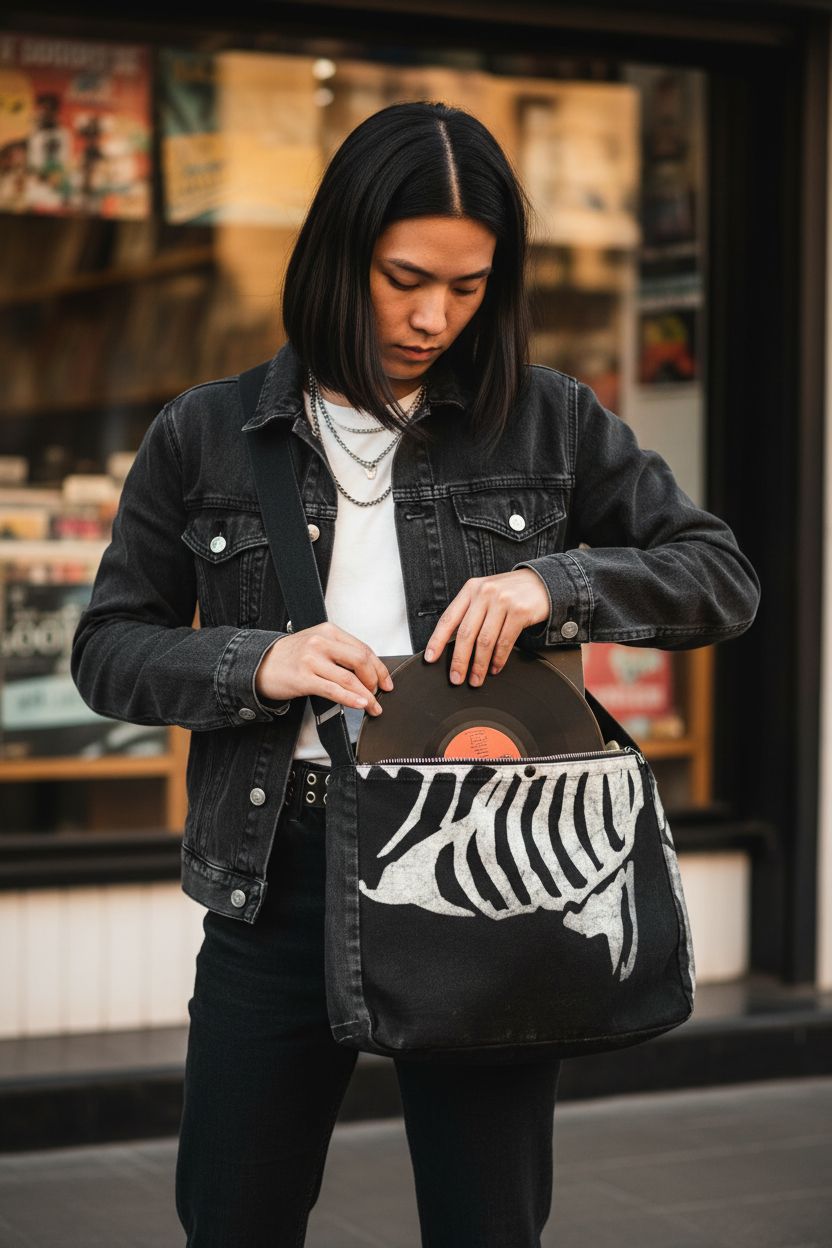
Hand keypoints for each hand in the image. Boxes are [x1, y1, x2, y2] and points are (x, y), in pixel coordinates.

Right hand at [255, 621, 393, 714]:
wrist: (261, 664)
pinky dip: (351, 699)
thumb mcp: (317, 645)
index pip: (363, 648)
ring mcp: (311, 660)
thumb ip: (340, 652)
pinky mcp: (304, 678)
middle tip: (379, 693)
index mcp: (329, 631)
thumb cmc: (291, 657)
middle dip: (375, 680)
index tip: (386, 681)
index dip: (379, 668)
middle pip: (360, 660)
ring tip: (373, 706)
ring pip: (349, 678)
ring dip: (366, 695)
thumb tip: (368, 672)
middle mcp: (321, 642)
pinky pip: (334, 690)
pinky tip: (360, 704)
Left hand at [424, 569, 550, 685]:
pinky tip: (494, 668)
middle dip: (459, 660)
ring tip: (476, 679)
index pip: (448, 618)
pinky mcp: (519, 611)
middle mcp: (484, 593)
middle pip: (465, 633)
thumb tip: (452, 645)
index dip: (437, 640)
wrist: (542, 583)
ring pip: (485, 641)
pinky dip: (498, 659)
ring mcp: (503, 601)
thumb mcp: (485, 594)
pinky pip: (504, 642)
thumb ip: (470, 612)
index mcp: (470, 589)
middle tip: (456, 678)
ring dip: (479, 665)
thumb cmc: (509, 593)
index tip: (431, 658)